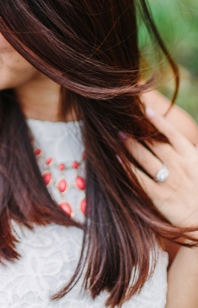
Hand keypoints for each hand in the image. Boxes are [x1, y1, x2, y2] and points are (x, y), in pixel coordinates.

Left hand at [123, 109, 197, 231]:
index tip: (146, 111)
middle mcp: (180, 166)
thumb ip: (192, 153)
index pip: (173, 134)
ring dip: (129, 146)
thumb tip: (180, 141)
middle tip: (122, 126)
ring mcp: (168, 181)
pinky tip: (117, 158)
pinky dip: (127, 167)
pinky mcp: (158, 196)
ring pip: (143, 158)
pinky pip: (138, 178)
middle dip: (136, 134)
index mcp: (192, 158)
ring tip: (118, 137)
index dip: (159, 121)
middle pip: (153, 144)